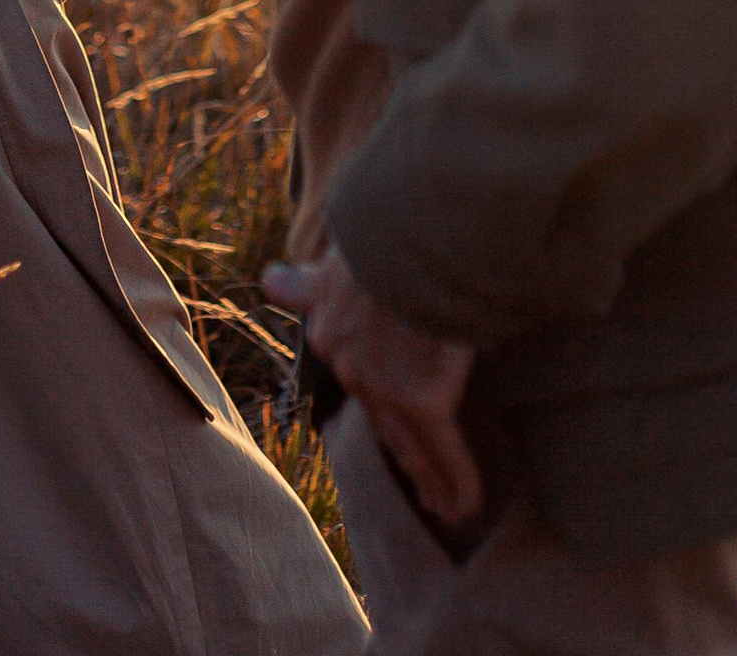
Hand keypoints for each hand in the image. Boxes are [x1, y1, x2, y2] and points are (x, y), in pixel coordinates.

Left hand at [261, 246, 482, 529]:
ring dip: (432, 481)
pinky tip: (467, 506)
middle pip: (384, 425)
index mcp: (329, 329)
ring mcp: (382, 386)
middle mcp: (349, 366)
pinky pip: (444, 452)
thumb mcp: (339, 252)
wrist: (409, 228)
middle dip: (408, 460)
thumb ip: (310, 283)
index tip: (392, 422)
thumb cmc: (385, 228)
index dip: (379, 405)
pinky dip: (458, 480)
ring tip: (446, 508)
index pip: (359, 379)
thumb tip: (268, 280)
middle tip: (427, 493)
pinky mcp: (421, 399)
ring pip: (411, 446)